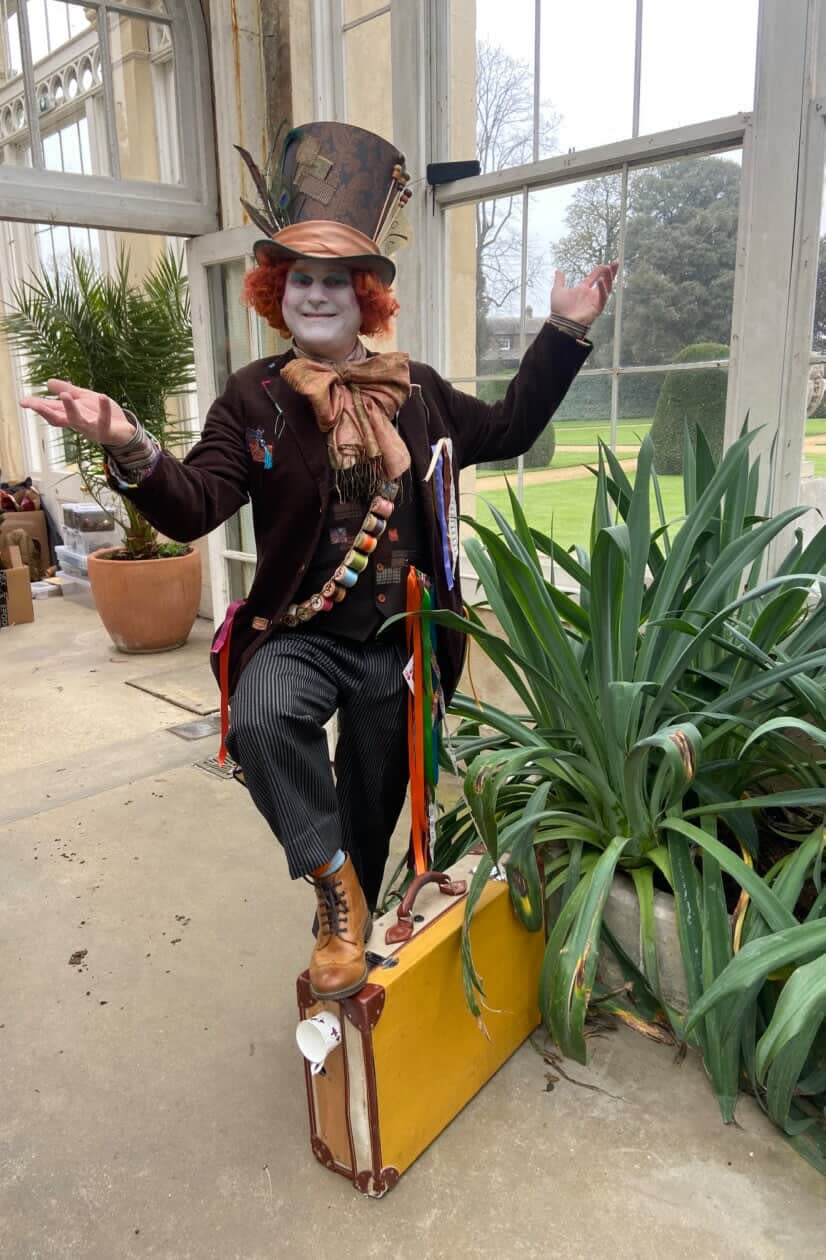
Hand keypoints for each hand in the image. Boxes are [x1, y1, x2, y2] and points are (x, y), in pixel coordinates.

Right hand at [19, 379, 135, 447]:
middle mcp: (78, 423)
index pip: (51, 410)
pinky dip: (103, 409)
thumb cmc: (101, 415)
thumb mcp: (83, 399)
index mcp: (71, 415)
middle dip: (45, 411)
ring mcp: (91, 428)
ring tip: (65, 396)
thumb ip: (68, 390)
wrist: (124, 430)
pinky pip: (104, 420)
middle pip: (58, 419)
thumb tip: (48, 382)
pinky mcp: (106, 431)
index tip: (23, 402)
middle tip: (33, 404)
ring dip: (70, 409)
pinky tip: (101, 396)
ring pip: (78, 422)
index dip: (37, 406)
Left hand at [551, 262, 617, 326]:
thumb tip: (558, 270)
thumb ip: (559, 280)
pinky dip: (603, 289)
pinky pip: (603, 297)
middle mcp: (591, 294)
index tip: (605, 263)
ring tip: (610, 269)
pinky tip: (601, 281)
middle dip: (611, 272)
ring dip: (609, 278)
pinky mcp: (597, 308)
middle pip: (605, 281)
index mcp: (583, 289)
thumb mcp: (557, 290)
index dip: (600, 270)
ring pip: (607, 287)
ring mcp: (595, 301)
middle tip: (615, 263)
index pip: (594, 277)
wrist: (561, 322)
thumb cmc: (559, 310)